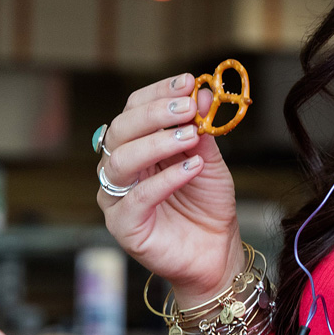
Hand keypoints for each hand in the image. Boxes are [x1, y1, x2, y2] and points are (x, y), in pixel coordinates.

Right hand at [97, 73, 242, 303]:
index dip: (158, 93)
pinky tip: (191, 167)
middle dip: (155, 114)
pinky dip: (165, 178)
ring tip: (191, 136)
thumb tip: (203, 93)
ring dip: (157, 142)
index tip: (188, 82)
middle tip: (189, 109)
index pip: (134, 109)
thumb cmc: (208, 205)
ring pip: (121, 161)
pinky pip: (137, 197)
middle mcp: (119, 169)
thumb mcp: (210, 160)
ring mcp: (116, 198)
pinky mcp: (123, 226)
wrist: (217, 252)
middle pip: (121, 130)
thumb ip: (202, 129)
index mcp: (136, 146)